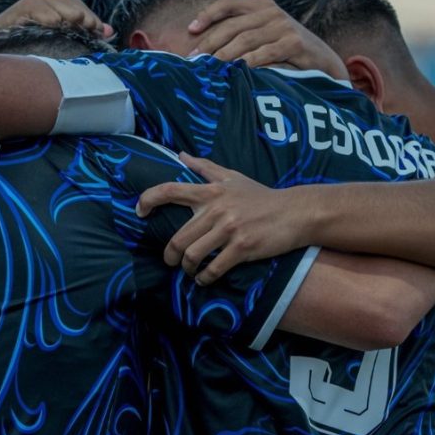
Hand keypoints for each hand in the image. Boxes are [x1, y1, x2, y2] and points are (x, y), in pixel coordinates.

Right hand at [0, 0, 112, 39]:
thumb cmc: (31, 38)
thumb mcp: (60, 35)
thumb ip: (84, 30)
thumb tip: (110, 31)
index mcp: (60, 2)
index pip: (81, 7)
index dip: (91, 18)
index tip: (100, 30)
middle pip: (70, 4)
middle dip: (83, 15)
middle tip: (92, 27)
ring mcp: (34, 0)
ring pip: (54, 4)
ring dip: (66, 13)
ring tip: (77, 22)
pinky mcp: (21, 7)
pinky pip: (35, 8)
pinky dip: (45, 15)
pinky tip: (54, 23)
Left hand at [136, 153, 304, 284]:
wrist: (295, 212)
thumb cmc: (261, 196)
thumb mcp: (233, 178)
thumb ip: (204, 168)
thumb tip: (180, 156)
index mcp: (211, 191)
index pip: (170, 191)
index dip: (149, 200)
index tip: (139, 211)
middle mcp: (216, 209)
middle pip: (178, 238)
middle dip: (171, 255)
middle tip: (172, 261)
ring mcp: (229, 230)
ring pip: (193, 255)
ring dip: (187, 268)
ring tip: (191, 271)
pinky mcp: (242, 248)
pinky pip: (214, 268)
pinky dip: (205, 278)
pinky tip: (205, 279)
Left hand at [188, 0, 347, 79]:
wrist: (325, 61)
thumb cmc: (293, 42)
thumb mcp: (276, 19)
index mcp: (263, 6)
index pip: (229, 3)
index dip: (208, 14)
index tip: (191, 29)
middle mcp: (272, 13)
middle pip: (233, 26)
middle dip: (211, 42)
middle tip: (194, 58)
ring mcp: (284, 28)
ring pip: (245, 40)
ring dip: (224, 55)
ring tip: (208, 68)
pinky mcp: (294, 44)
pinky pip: (264, 54)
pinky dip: (248, 63)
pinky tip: (234, 72)